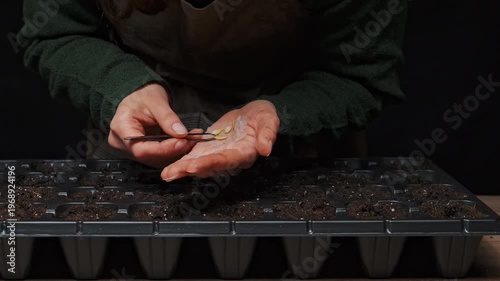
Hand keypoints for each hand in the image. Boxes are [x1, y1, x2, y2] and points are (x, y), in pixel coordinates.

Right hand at [108, 83, 195, 167]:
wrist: (139, 95)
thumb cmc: (142, 95)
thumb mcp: (155, 101)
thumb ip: (167, 118)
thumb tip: (181, 133)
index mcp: (121, 129)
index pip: (141, 149)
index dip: (163, 149)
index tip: (182, 141)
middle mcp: (123, 143)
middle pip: (149, 156)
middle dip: (173, 149)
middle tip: (192, 139)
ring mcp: (132, 149)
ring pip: (156, 158)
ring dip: (176, 151)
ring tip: (192, 139)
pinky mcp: (144, 150)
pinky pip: (159, 155)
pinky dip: (173, 150)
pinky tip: (185, 142)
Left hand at [161, 100, 279, 180]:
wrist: (256, 114)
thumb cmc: (264, 117)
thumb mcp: (270, 120)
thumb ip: (268, 134)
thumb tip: (265, 149)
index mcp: (244, 152)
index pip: (227, 160)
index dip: (211, 163)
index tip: (194, 166)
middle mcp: (230, 158)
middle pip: (209, 166)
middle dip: (190, 170)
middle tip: (173, 173)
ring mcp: (218, 154)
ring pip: (199, 164)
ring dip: (183, 169)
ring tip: (167, 173)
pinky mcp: (210, 149)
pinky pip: (195, 157)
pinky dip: (182, 162)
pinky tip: (170, 167)